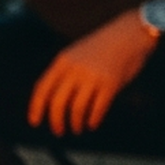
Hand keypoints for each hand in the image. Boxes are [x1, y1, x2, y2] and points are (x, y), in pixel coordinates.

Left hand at [28, 10, 154, 136]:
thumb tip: (52, 101)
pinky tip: (92, 125)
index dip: (35, 108)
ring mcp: (93, 77)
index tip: (35, 122)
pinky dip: (92, 120)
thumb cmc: (101, 47)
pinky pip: (97, 109)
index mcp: (62, 62)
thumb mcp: (75, 54)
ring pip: (76, 109)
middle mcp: (75, 70)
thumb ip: (63, 73)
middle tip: (59, 131)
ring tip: (77, 129)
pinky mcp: (111, 84)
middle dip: (56, 121)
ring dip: (75, 123)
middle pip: (57, 103)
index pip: (42, 89)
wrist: (130, 33)